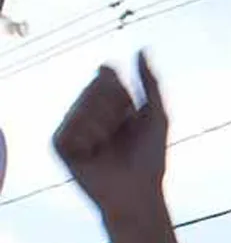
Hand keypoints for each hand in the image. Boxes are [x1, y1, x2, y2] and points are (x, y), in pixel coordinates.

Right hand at [53, 53, 168, 222]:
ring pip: (83, 104)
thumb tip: (141, 49)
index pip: (107, 74)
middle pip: (95, 86)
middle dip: (116, 109)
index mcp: (107, 102)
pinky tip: (95, 153)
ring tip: (109, 146)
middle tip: (122, 134)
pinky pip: (70, 125)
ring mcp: (72, 127)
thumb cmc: (151, 158)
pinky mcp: (60, 145)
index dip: (123, 94)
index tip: (132, 114)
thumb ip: (150, 82)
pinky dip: (88, 137)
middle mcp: (87, 111)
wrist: (138, 193)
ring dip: (105, 125)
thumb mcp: (158, 115)